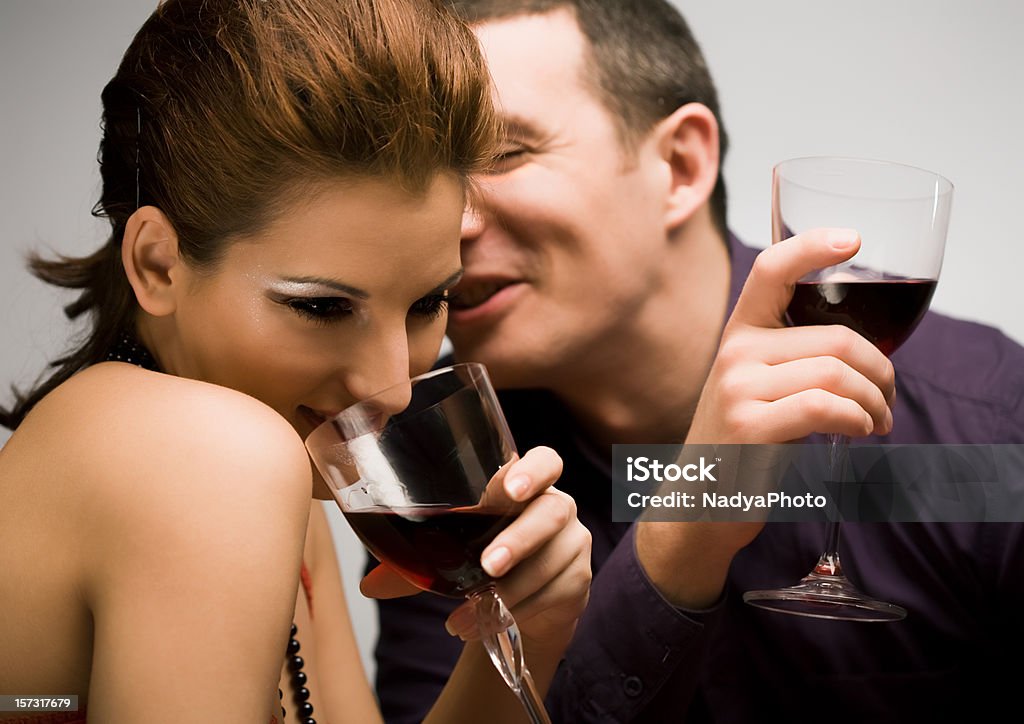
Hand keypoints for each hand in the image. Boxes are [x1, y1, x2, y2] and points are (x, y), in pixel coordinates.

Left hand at [362, 446, 591, 653]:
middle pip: (553, 512)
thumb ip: (417, 561)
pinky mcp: (578, 579)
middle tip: (488, 565)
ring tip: (470, 612)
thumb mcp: (453, 550)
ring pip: (552, 561)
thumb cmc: (486, 557)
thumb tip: (369, 586)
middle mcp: (557, 507)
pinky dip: (517, 611)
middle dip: (520, 539)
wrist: (526, 601)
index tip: (510, 490)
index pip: (545, 462)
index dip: (533, 472)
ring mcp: (572, 543)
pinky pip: (554, 594)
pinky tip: (489, 623)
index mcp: (525, 487)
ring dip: (511, 591)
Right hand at [638, 229, 895, 606]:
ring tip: (878, 422)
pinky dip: (858, 420)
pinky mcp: (750, 427)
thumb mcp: (756, 390)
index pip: (771, 271)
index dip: (812, 246)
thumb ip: (791, 360)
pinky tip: (862, 433)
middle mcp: (734, 353)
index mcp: (739, 334)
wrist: (700, 504)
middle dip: (880, 370)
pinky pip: (826, 408)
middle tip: (888, 398)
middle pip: (835, 338)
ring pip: (836, 373)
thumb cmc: (741, 445)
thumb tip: (864, 353)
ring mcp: (738, 389)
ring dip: (875, 401)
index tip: (853, 240)